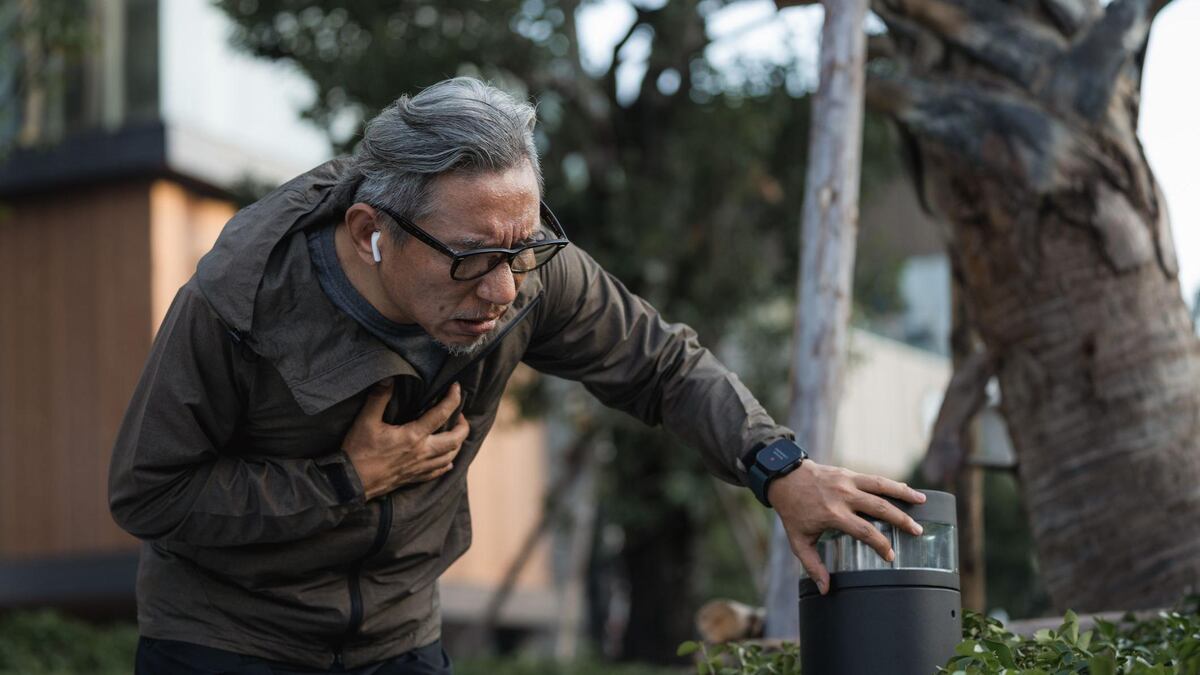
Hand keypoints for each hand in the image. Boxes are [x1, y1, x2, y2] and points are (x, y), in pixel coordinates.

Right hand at [343, 380, 468, 499]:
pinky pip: (437, 473)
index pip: (441, 414)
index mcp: (413, 436)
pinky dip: (446, 464)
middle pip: (455, 440)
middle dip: (463, 426)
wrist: (351, 483)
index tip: (456, 388)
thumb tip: (388, 377)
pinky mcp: (413, 478)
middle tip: (460, 415)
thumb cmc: (358, 451)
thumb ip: (379, 398)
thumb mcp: (366, 421)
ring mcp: (419, 468)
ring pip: (449, 457)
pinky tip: (447, 460)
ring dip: (457, 445)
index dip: (452, 399)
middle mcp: (422, 453)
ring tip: (455, 434)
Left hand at [767, 460, 925, 594]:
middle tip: (917, 532)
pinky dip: (892, 484)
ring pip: (881, 486)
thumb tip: (825, 589)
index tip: (891, 556)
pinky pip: (874, 478)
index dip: (880, 544)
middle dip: (901, 520)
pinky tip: (906, 489)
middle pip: (879, 508)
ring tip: (923, 502)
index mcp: (833, 514)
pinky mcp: (848, 473)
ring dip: (904, 494)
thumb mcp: (798, 540)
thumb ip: (812, 565)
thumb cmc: (792, 511)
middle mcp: (843, 496)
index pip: (864, 531)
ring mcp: (847, 482)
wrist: (783, 478)